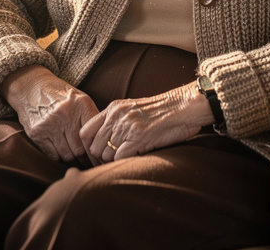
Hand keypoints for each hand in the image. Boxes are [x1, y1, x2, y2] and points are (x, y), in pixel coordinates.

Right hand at [1, 65, 99, 163]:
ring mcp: (50, 124)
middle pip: (81, 149)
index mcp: (81, 104)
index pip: (94, 135)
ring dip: (73, 159)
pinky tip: (62, 152)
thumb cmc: (61, 96)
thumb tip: (105, 142)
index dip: (98, 150)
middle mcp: (66, 114)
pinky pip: (53, 155)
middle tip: (91, 164)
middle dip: (87, 159)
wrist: (33, 86)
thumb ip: (91, 118)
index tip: (101, 159)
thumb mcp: (80, 99)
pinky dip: (59, 157)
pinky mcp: (37, 133)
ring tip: (77, 159)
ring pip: (67, 155)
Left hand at [79, 82, 214, 165]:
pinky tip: (136, 158)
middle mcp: (116, 116)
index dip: (89, 146)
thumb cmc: (163, 111)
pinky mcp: (138, 137)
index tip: (98, 154)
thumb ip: (118, 120)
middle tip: (114, 162)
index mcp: (113, 108)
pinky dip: (125, 162)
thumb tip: (107, 141)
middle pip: (94, 146)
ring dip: (114, 161)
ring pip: (106, 154)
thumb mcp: (134, 109)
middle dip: (102, 158)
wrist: (184, 106)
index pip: (85, 131)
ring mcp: (126, 126)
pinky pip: (120, 158)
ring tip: (128, 158)